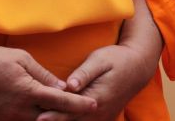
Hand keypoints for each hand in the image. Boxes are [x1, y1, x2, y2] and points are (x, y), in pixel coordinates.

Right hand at [0, 43, 96, 120]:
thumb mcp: (21, 58)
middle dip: (68, 117)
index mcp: (28, 91)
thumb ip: (43, 75)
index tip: (94, 105)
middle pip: (51, 119)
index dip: (78, 104)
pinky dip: (32, 120)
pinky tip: (39, 115)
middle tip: (83, 113)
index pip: (60, 101)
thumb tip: (62, 87)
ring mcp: (9, 120)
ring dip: (50, 119)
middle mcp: (20, 111)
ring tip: (63, 116)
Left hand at [36, 43, 155, 120]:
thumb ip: (84, 73)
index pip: (71, 109)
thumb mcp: (100, 60)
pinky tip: (60, 117)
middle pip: (73, 120)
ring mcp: (102, 116)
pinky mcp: (103, 116)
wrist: (137, 67)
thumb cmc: (116, 59)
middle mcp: (99, 112)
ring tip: (44, 119)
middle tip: (37, 119)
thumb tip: (69, 84)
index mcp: (97, 98)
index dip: (54, 114)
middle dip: (55, 120)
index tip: (39, 116)